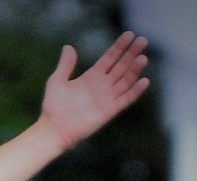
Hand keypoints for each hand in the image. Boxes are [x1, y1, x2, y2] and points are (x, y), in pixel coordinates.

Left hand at [39, 31, 151, 148]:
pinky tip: (144, 81)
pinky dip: (135, 91)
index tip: (130, 34)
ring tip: (143, 58)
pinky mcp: (110, 111)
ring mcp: (107, 98)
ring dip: (135, 70)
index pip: (110, 58)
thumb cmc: (53, 106)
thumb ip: (66, 65)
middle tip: (142, 40)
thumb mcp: (57, 81)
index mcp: (91, 76)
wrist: (53, 129)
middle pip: (121, 66)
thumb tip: (68, 46)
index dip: (119, 47)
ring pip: (126, 81)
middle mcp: (102, 85)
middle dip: (131, 53)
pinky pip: (126, 99)